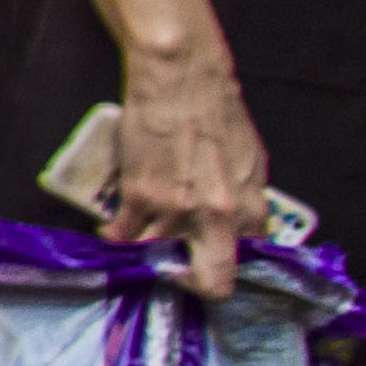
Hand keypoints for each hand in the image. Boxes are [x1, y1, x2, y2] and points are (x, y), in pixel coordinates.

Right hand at [101, 45, 278, 298]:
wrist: (181, 80)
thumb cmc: (217, 115)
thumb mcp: (251, 164)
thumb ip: (247, 204)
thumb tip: (238, 230)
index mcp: (251, 208)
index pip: (246, 264)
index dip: (225, 267)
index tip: (209, 264)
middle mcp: (218, 217)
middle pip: (212, 284)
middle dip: (193, 285)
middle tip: (178, 271)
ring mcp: (176, 210)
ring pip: (157, 261)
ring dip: (146, 255)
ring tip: (140, 242)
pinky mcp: (138, 197)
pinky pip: (122, 238)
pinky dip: (114, 238)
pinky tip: (113, 231)